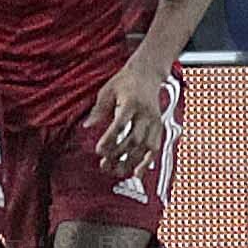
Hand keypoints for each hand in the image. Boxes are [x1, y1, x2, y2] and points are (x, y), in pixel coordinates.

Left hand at [84, 50, 171, 175]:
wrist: (147, 73)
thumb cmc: (125, 82)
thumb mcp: (108, 91)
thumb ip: (98, 110)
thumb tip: (87, 126)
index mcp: (132, 102)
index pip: (121, 124)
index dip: (110, 139)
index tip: (99, 150)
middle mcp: (146, 113)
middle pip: (134, 138)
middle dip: (119, 154)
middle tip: (105, 164)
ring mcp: (155, 121)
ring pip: (146, 146)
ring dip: (132, 162)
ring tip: (118, 171)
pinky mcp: (159, 127)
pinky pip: (155, 148)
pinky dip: (147, 162)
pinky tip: (137, 173)